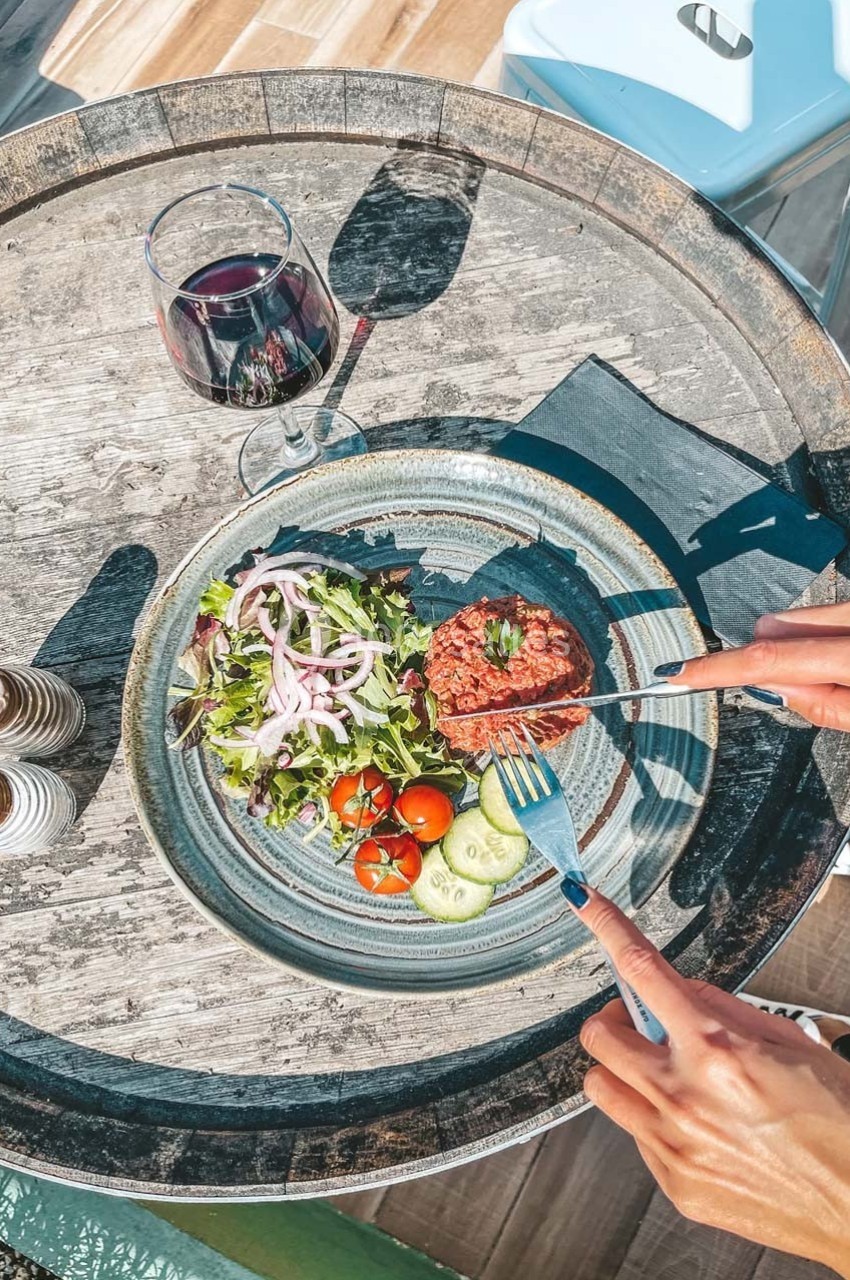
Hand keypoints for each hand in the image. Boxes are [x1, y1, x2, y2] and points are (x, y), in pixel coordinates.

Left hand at [568, 886, 849, 1274]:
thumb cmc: (842, 1124)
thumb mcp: (791, 1041)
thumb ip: (724, 1010)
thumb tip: (682, 989)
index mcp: (715, 1048)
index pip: (642, 969)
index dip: (606, 926)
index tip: (583, 902)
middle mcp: (684, 1094)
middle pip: (599, 1035)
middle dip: (616, 1021)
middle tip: (644, 1024)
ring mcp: (674, 1144)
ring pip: (600, 1087)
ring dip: (623, 1071)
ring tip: (664, 1076)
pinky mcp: (676, 1185)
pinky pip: (635, 1135)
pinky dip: (652, 1120)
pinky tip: (696, 1124)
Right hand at [657, 601, 849, 728]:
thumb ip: (825, 706)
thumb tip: (773, 688)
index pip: (769, 659)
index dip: (718, 667)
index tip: (680, 673)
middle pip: (773, 628)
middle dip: (772, 657)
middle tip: (812, 689)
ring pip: (795, 618)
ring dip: (799, 647)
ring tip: (839, 675)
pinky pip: (821, 612)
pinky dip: (819, 638)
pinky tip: (845, 660)